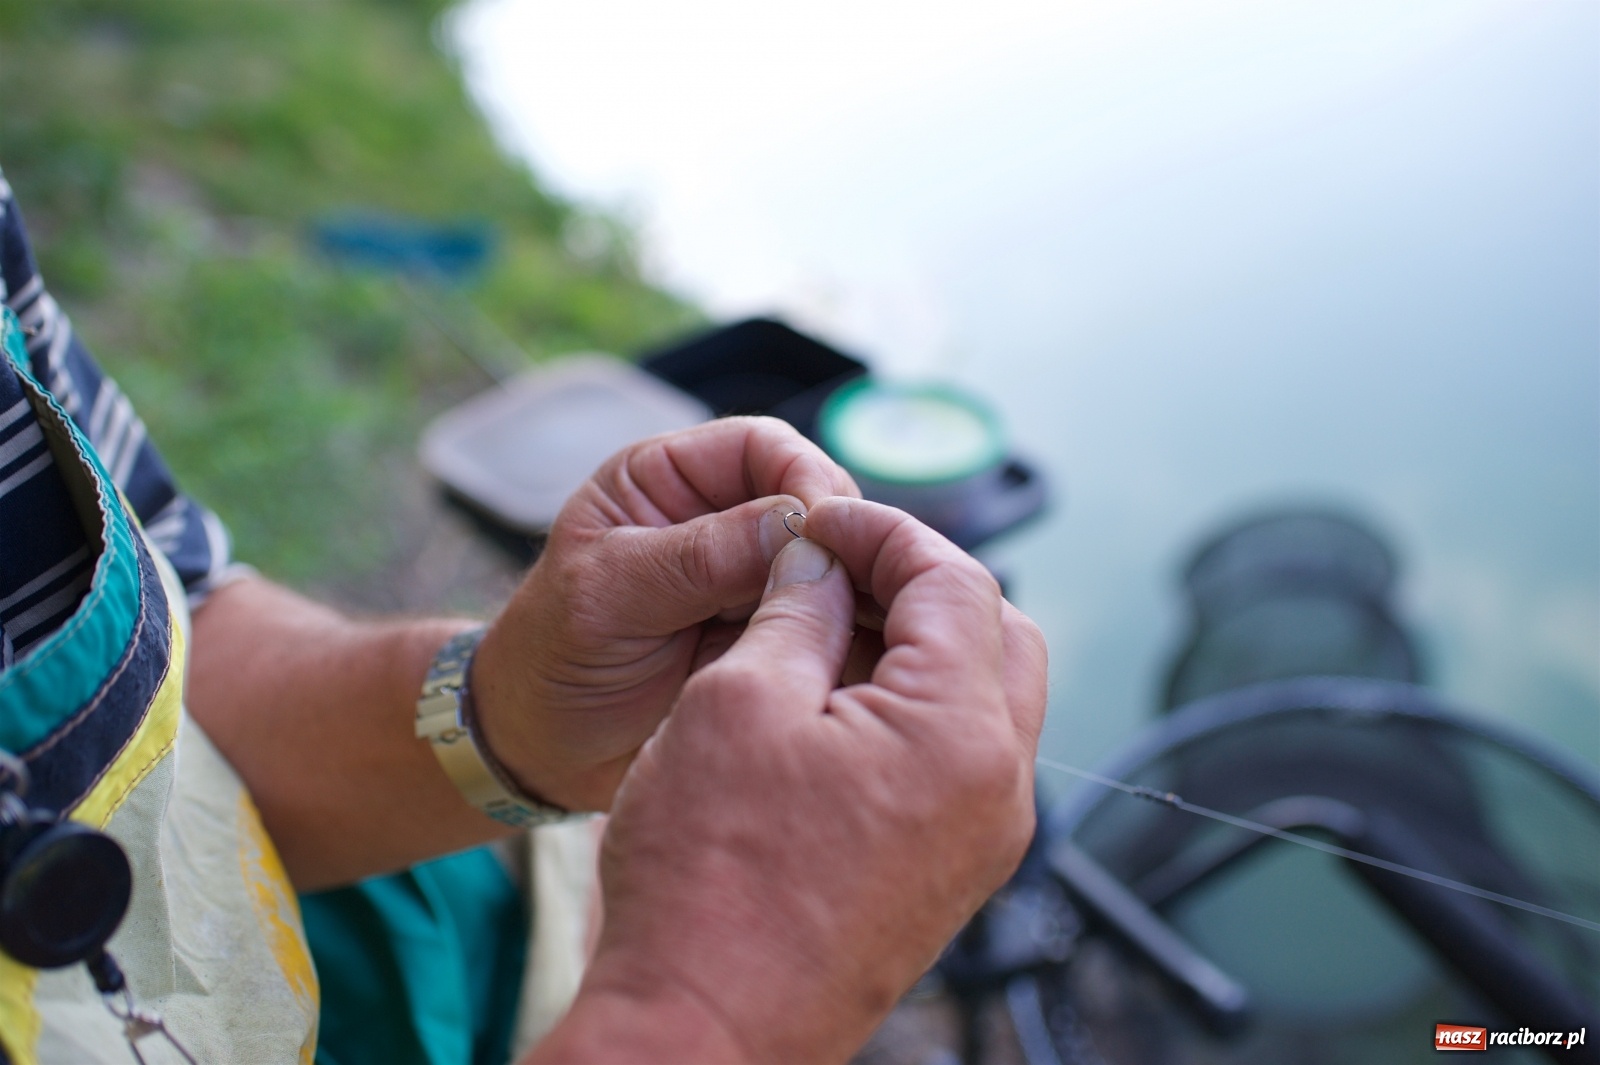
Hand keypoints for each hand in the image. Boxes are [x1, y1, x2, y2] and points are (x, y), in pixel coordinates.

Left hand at [471, 416, 859, 812]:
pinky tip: (844, 662)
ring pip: (834, 564)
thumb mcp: (607, 595)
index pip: (764, 446)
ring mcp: (753, 580)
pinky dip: (844, 637)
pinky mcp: (774, 635)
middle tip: (850, 591)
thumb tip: (798, 524)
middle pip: (817, 501)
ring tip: (857, 629)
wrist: (544, 748)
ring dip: (850, 592)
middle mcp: (722, 519)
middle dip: (838, 540)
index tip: (823, 534)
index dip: (804, 478)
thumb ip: (696, 557)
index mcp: (669, 479)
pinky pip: (829, 622)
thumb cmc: (551, 657)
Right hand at [555, 497, 1047, 1063]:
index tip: (821, 519)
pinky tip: (832, 700)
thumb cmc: (709, 876)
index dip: (885, 530)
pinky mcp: (949, 874)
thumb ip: (798, 608)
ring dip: (919, 644)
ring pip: (983, 698)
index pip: (959, 580)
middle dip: (921, 582)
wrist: (701, 1032)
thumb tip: (822, 559)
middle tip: (833, 565)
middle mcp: (998, 788)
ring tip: (821, 627)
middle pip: (998, 634)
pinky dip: (911, 709)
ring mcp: (982, 840)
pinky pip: (957, 759)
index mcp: (960, 733)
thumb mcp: (737, 700)